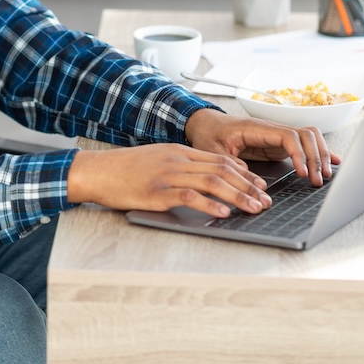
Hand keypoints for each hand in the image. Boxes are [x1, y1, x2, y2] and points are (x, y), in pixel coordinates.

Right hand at [67, 143, 272, 217]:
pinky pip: (189, 196)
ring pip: (212, 182)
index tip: (260, 185)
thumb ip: (182, 165)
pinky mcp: (157, 191)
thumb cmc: (125, 169)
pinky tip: (223, 213)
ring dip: (237, 196)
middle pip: (222, 169)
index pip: (220, 158)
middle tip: (266, 200)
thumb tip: (207, 176)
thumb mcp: (157, 159)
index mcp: (179, 151)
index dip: (244, 172)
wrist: (97, 171)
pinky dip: (209, 204)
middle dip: (248, 186)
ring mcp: (167, 174)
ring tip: (254, 208)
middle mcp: (177, 159)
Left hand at [184, 107, 340, 186]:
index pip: (288, 136)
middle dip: (315, 156)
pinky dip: (319, 152)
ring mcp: (276, 136)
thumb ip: (229, 163)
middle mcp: (271, 129)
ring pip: (309, 138)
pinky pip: (303, 144)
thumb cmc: (209, 134)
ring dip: (320, 155)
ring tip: (324, 176)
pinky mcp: (278, 144)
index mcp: (256, 128)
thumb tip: (251, 178)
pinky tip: (332, 162)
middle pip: (305, 135)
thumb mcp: (212, 150)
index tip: (302, 173)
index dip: (299, 154)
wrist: (205, 124)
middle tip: (317, 180)